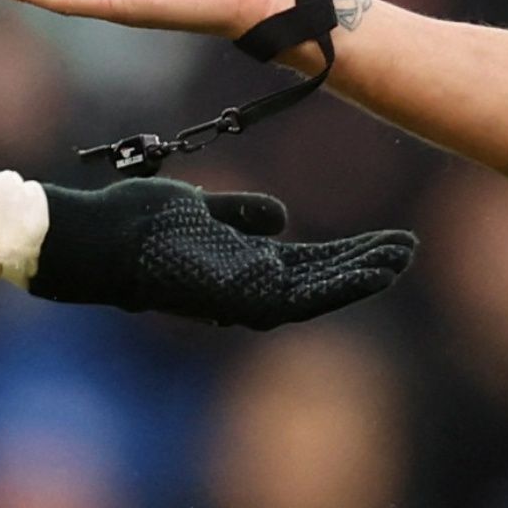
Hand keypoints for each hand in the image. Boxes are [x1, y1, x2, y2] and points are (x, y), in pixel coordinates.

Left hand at [29, 178, 417, 329]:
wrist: (97, 235)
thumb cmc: (136, 223)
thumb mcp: (200, 209)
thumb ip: (240, 214)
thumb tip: (281, 218)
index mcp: (241, 266)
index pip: (308, 265)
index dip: (349, 255)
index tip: (386, 240)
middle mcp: (246, 287)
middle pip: (321, 280)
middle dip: (365, 266)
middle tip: (410, 249)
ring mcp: (242, 297)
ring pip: (318, 293)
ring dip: (362, 276)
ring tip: (403, 258)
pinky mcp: (238, 298)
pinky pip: (300, 297)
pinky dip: (339, 285)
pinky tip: (371, 271)